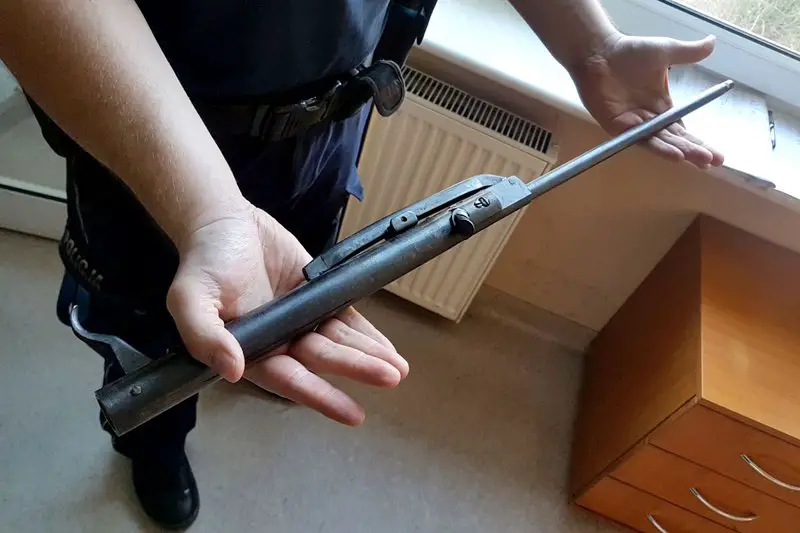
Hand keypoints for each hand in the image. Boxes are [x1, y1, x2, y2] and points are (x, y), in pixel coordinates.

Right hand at [166, 204, 408, 425]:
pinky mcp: (317, 294)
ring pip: (339, 341)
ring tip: (398, 369)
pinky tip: (388, 348)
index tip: (354, 414)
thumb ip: (205, 337)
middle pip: (323, 359)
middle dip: (357, 369)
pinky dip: (367, 333)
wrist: (222, 221)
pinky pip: (345, 316)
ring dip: (369, 355)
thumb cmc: (203, 263)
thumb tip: (232, 370)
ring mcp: (302, 318)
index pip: (290, 379)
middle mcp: (281, 340)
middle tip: (390, 378)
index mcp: (251, 350)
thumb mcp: (189, 299)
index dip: (321, 396)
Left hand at [571, 33, 723, 168]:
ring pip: (660, 142)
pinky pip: (639, 138)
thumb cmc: (629, 52)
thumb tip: (713, 42)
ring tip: (698, 159)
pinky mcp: (617, 126)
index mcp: (662, 107)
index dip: (699, 143)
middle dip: (694, 151)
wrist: (599, 52)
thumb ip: (689, 52)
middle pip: (675, 140)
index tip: (718, 156)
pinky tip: (674, 154)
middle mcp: (649, 120)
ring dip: (679, 151)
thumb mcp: (666, 51)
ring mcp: (633, 124)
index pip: (683, 131)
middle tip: (713, 162)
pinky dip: (657, 146)